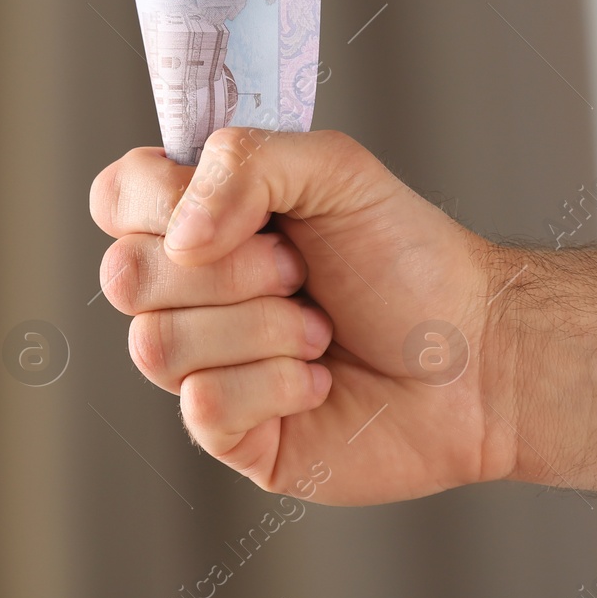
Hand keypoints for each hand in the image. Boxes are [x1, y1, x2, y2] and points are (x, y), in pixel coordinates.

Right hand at [89, 128, 515, 504]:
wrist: (480, 353)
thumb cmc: (412, 262)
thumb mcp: (336, 169)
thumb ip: (246, 162)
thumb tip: (183, 235)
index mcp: (204, 220)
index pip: (116, 198)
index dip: (159, 201)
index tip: (242, 209)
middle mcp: (191, 292)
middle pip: (126, 276)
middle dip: (232, 271)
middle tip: (301, 270)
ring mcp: (204, 366)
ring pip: (157, 346)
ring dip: (262, 330)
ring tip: (320, 329)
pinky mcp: (230, 435)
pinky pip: (202, 408)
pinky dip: (278, 384)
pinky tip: (320, 380)